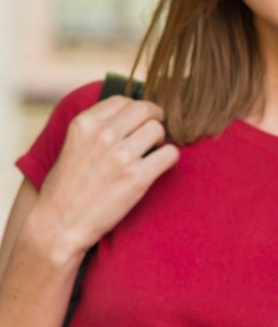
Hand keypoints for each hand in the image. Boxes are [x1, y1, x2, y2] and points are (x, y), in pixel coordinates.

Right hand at [28, 95, 178, 262]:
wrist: (58, 225)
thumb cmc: (65, 188)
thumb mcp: (72, 145)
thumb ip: (96, 128)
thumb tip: (126, 114)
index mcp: (84, 124)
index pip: (124, 100)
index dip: (135, 111)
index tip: (138, 123)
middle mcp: (103, 135)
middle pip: (146, 110)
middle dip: (154, 120)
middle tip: (152, 136)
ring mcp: (121, 156)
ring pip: (159, 130)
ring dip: (160, 141)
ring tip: (151, 154)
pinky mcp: (137, 177)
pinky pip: (171, 154)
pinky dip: (169, 159)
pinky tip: (158, 167)